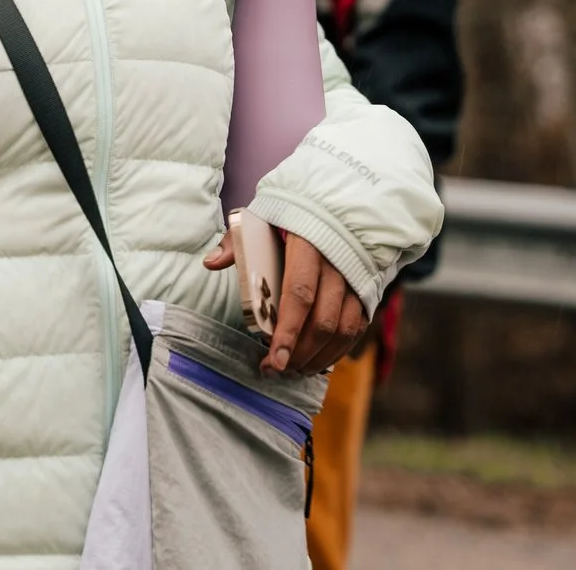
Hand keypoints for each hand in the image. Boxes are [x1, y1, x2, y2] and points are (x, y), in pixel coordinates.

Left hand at [204, 225, 368, 376]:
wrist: (337, 205)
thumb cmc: (292, 216)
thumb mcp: (262, 218)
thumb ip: (236, 242)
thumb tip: (210, 263)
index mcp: (309, 244)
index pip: (299, 294)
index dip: (288, 332)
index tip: (274, 360)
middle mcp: (338, 264)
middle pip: (322, 321)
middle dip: (300, 353)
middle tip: (276, 370)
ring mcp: (356, 279)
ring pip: (342, 330)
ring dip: (318, 357)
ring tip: (294, 370)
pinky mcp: (366, 291)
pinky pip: (356, 329)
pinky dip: (337, 351)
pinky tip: (317, 360)